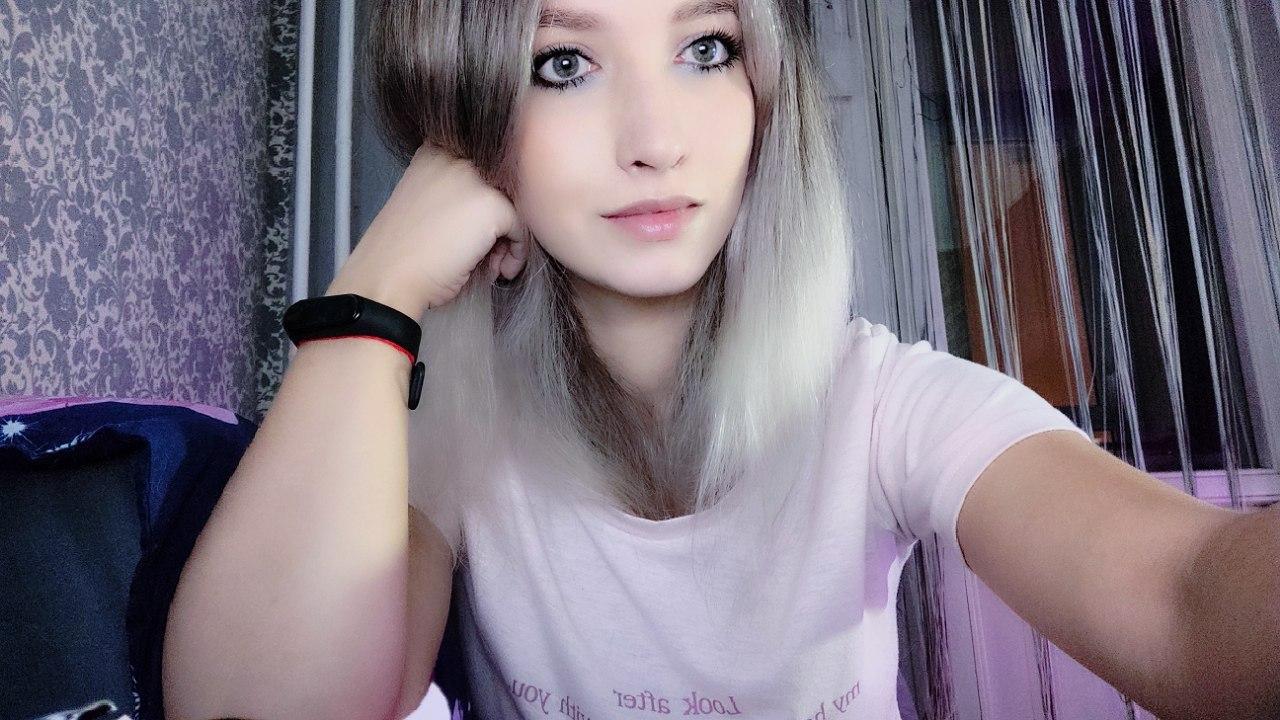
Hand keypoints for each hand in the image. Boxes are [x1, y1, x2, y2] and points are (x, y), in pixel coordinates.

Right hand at [326, 140, 529, 316]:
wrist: (389, 276)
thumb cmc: (404, 252)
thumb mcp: (427, 204)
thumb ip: (456, 194)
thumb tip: (494, 211)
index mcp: (434, 151)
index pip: (483, 173)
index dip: (483, 209)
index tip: (473, 235)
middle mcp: (456, 156)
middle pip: (502, 189)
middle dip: (498, 224)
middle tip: (485, 255)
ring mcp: (474, 177)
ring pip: (514, 208)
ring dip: (507, 240)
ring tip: (489, 265)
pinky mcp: (492, 204)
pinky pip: (521, 229)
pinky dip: (515, 254)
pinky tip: (496, 270)